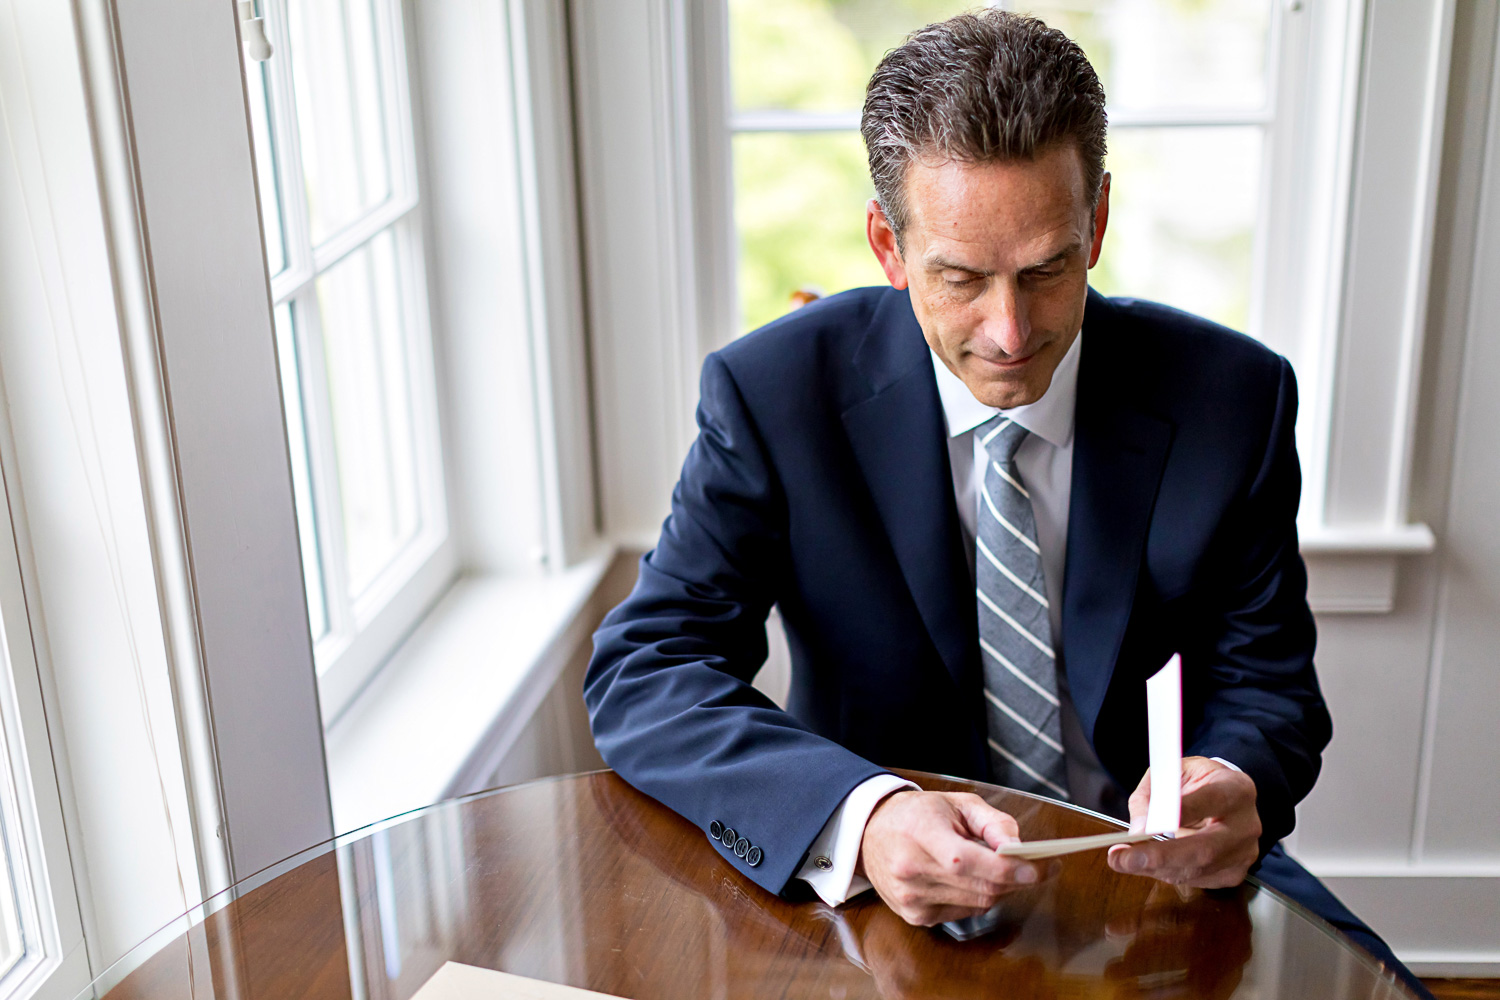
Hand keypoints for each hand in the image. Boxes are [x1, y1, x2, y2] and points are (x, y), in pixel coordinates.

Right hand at [857, 790, 1039, 925]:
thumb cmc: (917, 814)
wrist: (870, 833)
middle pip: (980, 887)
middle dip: (1015, 880)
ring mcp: (911, 898)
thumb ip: (993, 823)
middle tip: (1036, 868)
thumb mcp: (958, 803)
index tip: (1039, 868)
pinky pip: (963, 913)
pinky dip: (974, 898)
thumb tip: (1019, 850)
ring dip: (996, 889)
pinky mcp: (915, 917)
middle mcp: (912, 870)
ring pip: (978, 904)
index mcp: (921, 833)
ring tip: (994, 867)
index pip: (969, 861)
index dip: (1008, 869)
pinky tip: (966, 880)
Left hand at [1107, 756, 1260, 887]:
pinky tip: (1147, 864)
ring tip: (1123, 860)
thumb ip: (1152, 795)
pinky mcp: (1234, 874)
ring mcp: (1244, 854)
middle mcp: (1246, 825)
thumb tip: (1137, 829)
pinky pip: (1195, 880)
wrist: (1230, 798)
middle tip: (1122, 858)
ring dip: (1154, 868)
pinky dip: (1165, 873)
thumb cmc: (1198, 783)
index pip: (1209, 802)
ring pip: (1196, 870)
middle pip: (1204, 849)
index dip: (1177, 815)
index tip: (1143, 827)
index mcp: (1236, 790)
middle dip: (1159, 857)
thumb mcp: (1173, 773)